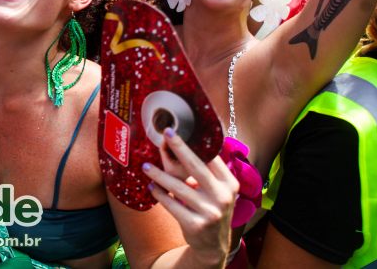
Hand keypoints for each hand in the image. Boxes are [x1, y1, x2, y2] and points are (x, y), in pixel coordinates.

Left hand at [142, 129, 238, 265]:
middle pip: (197, 167)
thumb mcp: (218, 191)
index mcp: (230, 184)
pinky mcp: (195, 224)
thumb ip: (207, 173)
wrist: (213, 245)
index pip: (212, 159)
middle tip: (165, 134)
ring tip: (146, 167)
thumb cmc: (211, 209)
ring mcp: (210, 212)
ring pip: (178, 187)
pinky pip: (172, 205)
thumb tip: (183, 144)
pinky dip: (160, 195)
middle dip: (180, 148)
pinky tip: (151, 187)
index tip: (179, 130)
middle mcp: (223, 197)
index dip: (195, 143)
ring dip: (159, 175)